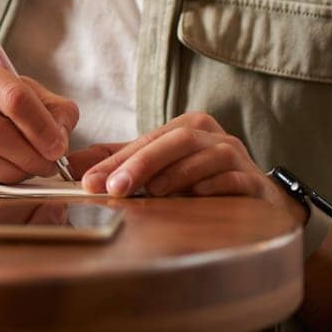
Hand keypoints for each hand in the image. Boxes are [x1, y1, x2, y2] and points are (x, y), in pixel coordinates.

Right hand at [0, 44, 78, 182]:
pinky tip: (6, 168)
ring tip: (29, 165)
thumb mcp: (15, 83)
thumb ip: (49, 105)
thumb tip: (61, 136)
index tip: (58, 147)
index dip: (41, 126)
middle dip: (30, 154)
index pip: (14, 96)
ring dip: (16, 170)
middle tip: (49, 163)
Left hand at [68, 112, 305, 224]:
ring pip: (206, 156)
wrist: (259, 203)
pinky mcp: (255, 182)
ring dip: (175, 174)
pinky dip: (212, 186)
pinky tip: (194, 197)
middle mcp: (214, 137)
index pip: (148, 139)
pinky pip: (234, 179)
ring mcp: (237, 157)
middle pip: (176, 141)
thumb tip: (73, 163)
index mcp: (189, 128)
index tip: (90, 181)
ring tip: (151, 192)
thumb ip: (120, 163)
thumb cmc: (202, 183)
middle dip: (141, 163)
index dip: (117, 160)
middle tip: (114, 187)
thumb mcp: (159, 169)